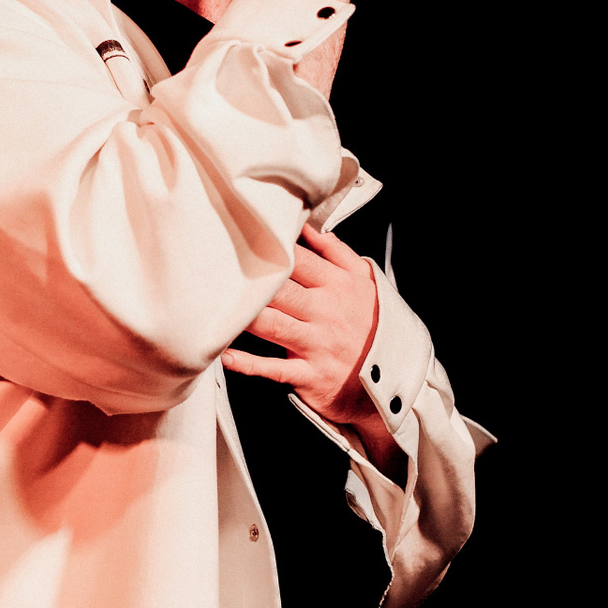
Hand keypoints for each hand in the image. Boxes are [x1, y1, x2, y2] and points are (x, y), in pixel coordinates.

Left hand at [222, 224, 406, 477]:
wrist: (394, 382)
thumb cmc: (372, 326)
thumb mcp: (366, 282)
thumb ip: (337, 252)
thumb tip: (308, 226)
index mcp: (339, 285)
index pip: (299, 259)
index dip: (269, 249)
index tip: (240, 238)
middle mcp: (326, 312)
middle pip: (280, 289)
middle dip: (248, 281)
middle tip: (213, 269)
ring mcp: (317, 344)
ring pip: (273, 325)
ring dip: (243, 317)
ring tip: (213, 307)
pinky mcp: (310, 375)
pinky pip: (274, 369)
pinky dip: (248, 364)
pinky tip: (225, 355)